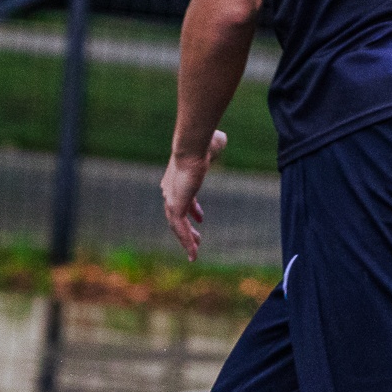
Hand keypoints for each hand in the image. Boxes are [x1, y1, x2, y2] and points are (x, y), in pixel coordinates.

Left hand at [161, 131, 227, 261]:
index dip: (193, 210)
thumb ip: (215, 145)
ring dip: (186, 240)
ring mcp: (171, 199)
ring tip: (194, 253)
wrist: (192, 147)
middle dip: (187, 228)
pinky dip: (186, 242)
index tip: (201, 219)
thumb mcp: (213, 145)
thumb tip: (220, 138)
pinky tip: (193, 254)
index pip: (184, 198)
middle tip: (197, 239)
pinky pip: (180, 229)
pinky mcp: (175, 207)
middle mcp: (170, 190)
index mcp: (178, 178)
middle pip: (177, 214)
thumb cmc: (204, 143)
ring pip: (177, 226)